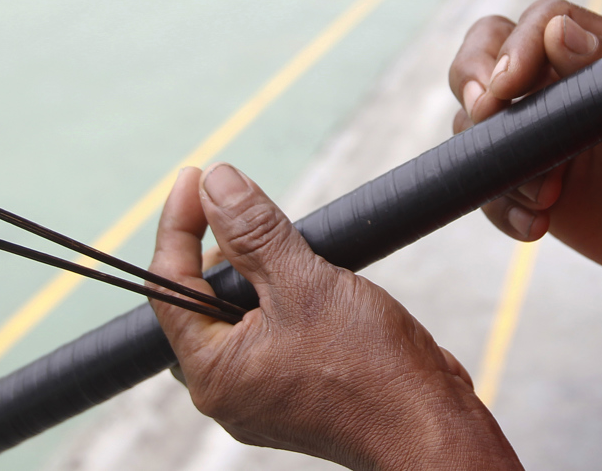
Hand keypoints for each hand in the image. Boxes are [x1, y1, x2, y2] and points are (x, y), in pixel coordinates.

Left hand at [150, 164, 521, 469]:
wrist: (431, 426)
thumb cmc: (371, 369)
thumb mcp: (305, 284)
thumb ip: (253, 232)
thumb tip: (216, 183)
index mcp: (213, 372)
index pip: (169, 285)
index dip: (179, 223)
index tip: (198, 176)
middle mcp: (229, 388)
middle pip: (202, 297)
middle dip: (223, 247)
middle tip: (250, 208)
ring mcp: (262, 391)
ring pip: (241, 310)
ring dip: (260, 267)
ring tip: (293, 245)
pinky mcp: (295, 386)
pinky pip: (272, 327)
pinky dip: (284, 293)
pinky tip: (315, 276)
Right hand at [449, 0, 601, 274]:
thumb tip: (559, 33)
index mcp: (594, 51)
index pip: (539, 22)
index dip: (516, 46)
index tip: (509, 84)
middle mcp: (553, 83)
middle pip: (482, 52)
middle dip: (470, 77)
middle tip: (483, 113)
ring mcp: (531, 131)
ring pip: (472, 122)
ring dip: (498, 157)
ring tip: (547, 194)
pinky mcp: (520, 180)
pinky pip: (485, 185)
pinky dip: (500, 206)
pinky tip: (536, 224)